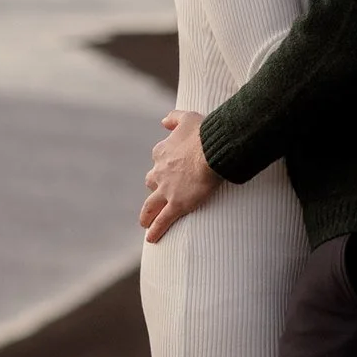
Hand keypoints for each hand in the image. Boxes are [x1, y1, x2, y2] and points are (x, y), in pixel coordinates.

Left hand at [140, 110, 218, 243]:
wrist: (211, 150)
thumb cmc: (204, 133)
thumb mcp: (187, 117)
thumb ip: (174, 118)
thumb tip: (163, 121)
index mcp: (162, 152)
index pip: (159, 160)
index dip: (164, 165)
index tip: (170, 170)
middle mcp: (159, 171)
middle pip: (152, 183)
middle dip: (154, 189)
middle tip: (155, 198)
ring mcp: (166, 190)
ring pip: (151, 205)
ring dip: (147, 214)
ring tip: (145, 223)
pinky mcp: (176, 204)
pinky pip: (162, 221)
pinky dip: (156, 230)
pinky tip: (151, 239)